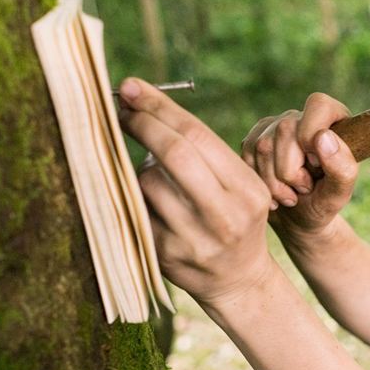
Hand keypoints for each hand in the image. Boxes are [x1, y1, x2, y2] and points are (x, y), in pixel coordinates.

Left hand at [118, 78, 274, 308]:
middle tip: (122, 110)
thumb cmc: (233, 220)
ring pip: (149, 181)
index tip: (133, 88)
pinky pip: (137, 208)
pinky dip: (136, 195)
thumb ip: (204, 153)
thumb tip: (140, 103)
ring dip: (142, 167)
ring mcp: (194, 239)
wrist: (238, 281)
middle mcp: (225, 217)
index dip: (160, 107)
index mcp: (247, 191)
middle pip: (175, 154)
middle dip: (143, 124)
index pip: (198, 136)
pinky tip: (149, 201)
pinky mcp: (166, 256)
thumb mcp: (239, 187)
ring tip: (156, 175)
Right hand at [241, 93, 358, 248]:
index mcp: (331, 118)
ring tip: (290, 195)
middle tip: (304, 188)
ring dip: (275, 183)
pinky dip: (260, 183)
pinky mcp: (253, 140)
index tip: (317, 166)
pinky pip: (247, 157)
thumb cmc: (324, 203)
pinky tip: (274, 193)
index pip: (318, 106)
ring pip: (262, 146)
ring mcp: (272, 126)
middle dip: (291, 172)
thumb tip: (323, 137)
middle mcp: (299, 116)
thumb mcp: (339, 193)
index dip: (312, 138)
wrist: (298, 219)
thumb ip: (342, 167)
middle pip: (285, 130)